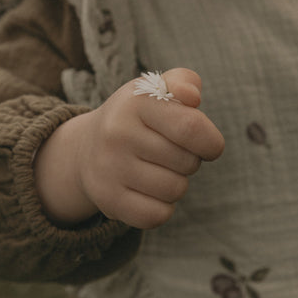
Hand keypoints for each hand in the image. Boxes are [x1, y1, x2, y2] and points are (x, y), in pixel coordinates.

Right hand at [34, 67, 224, 228]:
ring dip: (176, 183)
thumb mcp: (156, 91)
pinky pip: (158, 215)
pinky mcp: (107, 200)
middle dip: (190, 160)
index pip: (192, 128)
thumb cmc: (137, 118)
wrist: (87, 149)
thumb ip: (183, 81)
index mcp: (136, 101)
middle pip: (188, 163)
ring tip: (157, 169)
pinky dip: (162, 207)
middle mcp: (117, 133)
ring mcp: (109, 168)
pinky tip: (148, 191)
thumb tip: (192, 96)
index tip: (208, 144)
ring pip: (175, 190)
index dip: (211, 142)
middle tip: (170, 153)